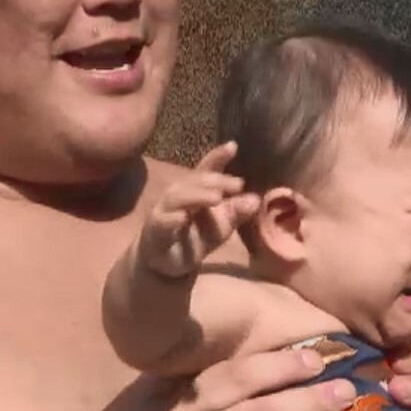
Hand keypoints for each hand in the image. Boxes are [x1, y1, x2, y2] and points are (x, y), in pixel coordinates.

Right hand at [139, 142, 259, 277]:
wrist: (168, 264)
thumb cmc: (195, 238)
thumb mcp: (221, 225)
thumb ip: (236, 212)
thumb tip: (255, 199)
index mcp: (194, 191)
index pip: (206, 171)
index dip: (217, 157)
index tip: (233, 146)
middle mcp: (177, 196)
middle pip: (193, 181)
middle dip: (215, 180)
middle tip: (238, 184)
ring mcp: (163, 212)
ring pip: (176, 198)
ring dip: (197, 196)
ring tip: (217, 197)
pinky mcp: (155, 232)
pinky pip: (161, 223)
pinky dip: (171, 219)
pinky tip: (183, 216)